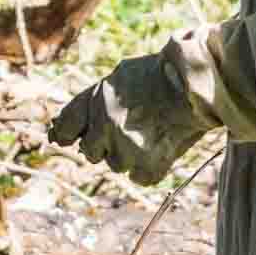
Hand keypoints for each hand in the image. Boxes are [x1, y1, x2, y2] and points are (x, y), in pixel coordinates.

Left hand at [48, 52, 215, 184]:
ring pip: (114, 165)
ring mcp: (129, 151)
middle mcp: (107, 129)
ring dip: (125, 155)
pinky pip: (137, 177)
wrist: (195, 87)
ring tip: (146, 133)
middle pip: (90, 152)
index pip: (66, 127)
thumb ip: (89, 102)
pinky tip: (157, 147)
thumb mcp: (116, 78)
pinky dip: (145, 167)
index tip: (64, 137)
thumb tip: (60, 128)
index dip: (64, 133)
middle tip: (122, 128)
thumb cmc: (156, 77)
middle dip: (101, 143)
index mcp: (96, 104)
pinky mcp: (150, 167)